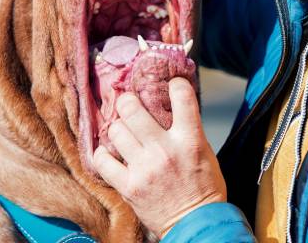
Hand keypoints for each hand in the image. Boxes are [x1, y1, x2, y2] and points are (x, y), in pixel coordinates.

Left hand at [92, 78, 226, 238]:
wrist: (195, 224)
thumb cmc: (203, 188)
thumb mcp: (204, 152)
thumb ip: (188, 130)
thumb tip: (171, 107)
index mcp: (189, 140)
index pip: (183, 97)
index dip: (176, 85)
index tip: (171, 84)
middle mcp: (164, 150)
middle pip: (132, 109)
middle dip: (127, 101)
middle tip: (127, 103)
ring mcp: (144, 168)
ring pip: (115, 131)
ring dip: (117, 128)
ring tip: (121, 131)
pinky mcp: (128, 185)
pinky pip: (103, 161)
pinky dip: (103, 154)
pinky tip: (109, 153)